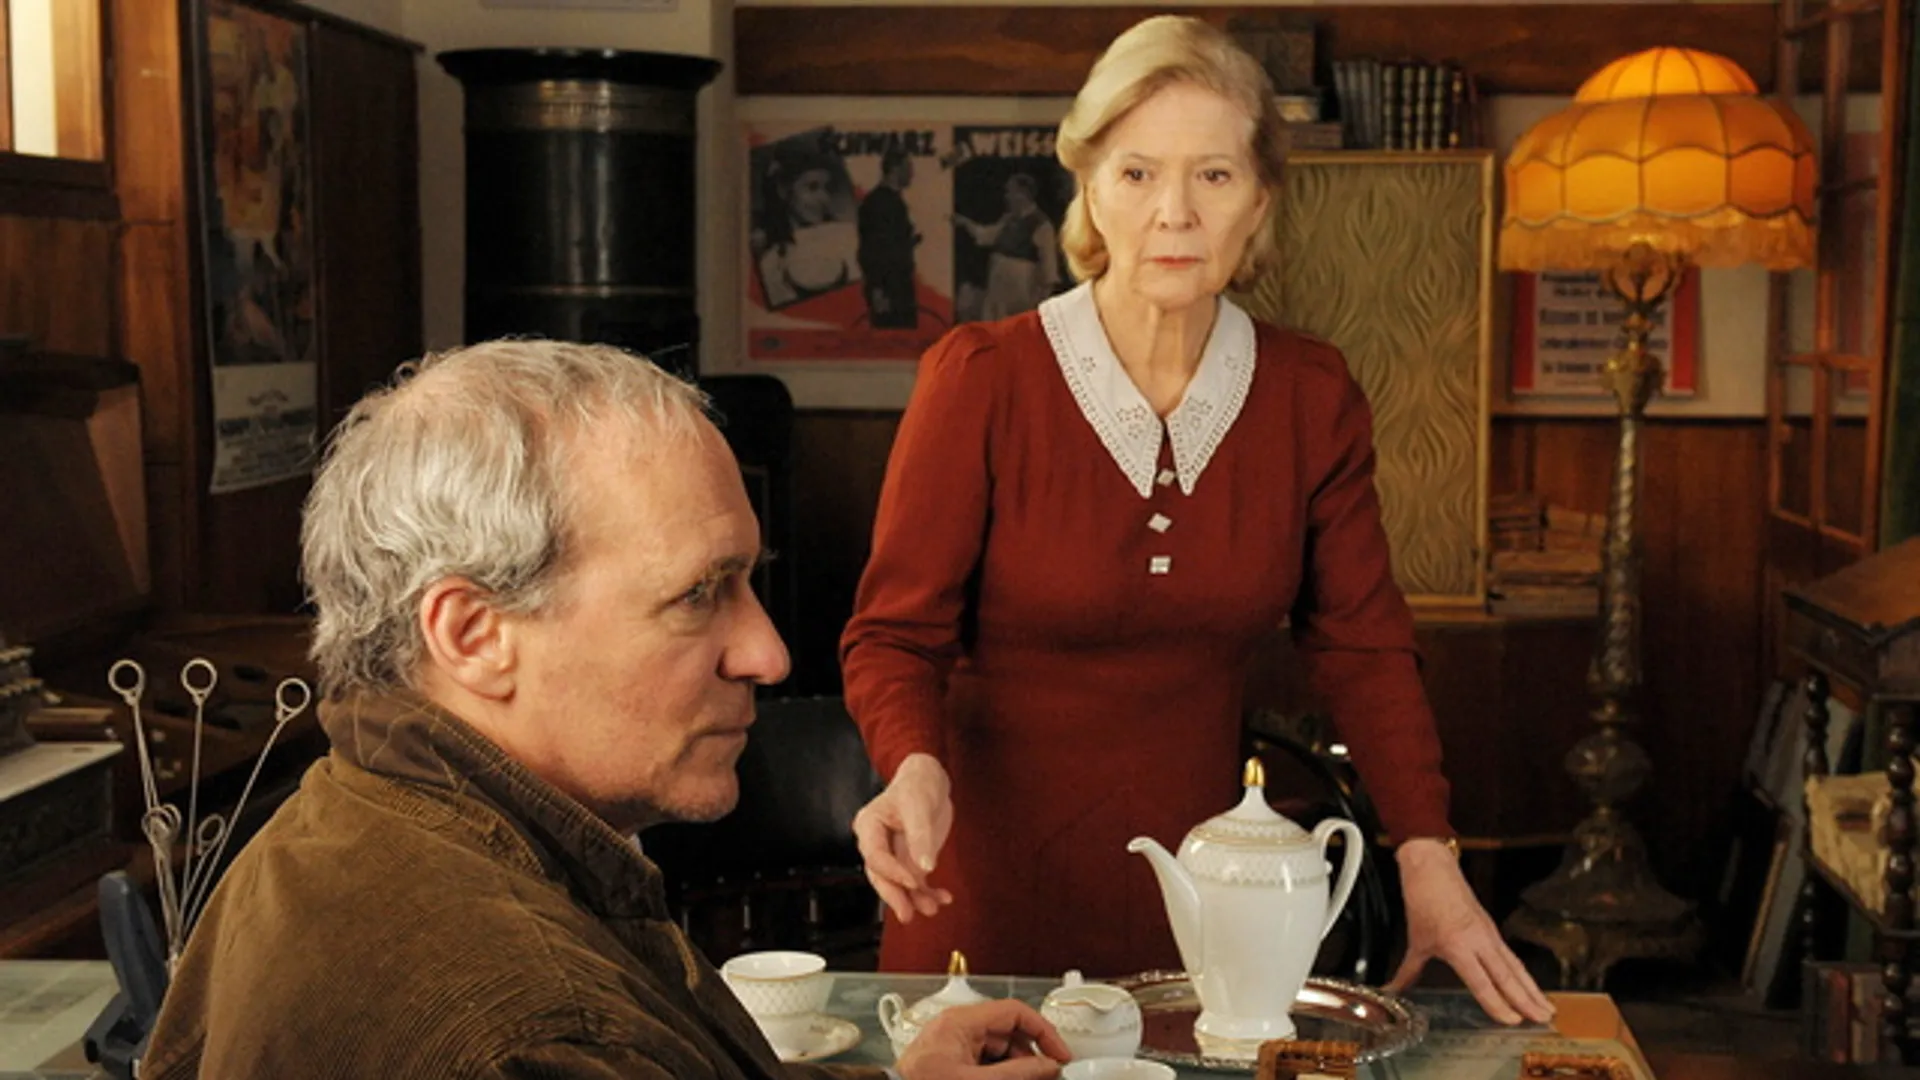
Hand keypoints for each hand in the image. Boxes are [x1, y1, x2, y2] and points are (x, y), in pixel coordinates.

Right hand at [852, 753, 954, 921]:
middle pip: (880, 875)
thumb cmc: (918, 785)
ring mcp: (892, 853)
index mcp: (869, 825)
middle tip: (908, 915)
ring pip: (897, 883)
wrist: (929, 780)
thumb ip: (920, 836)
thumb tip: (924, 868)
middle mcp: (876, 842)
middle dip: (896, 896)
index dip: (892, 872)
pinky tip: (943, 897)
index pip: (875, 856)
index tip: (914, 881)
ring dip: (914, 898)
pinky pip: (915, 882)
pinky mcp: (908, 860)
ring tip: (932, 908)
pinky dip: (928, 892)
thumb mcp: (919, 805)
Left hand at [895, 999, 1070, 1079]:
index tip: (1059, 1055)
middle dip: (1030, 1056)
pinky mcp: (951, 1061)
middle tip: (1046, 1075)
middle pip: (1009, 1032)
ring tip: (1027, 1079)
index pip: (1014, 1012)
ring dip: (1016, 1067)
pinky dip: (1000, 1072)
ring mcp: (954, 1045)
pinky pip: (985, 1062)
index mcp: (961, 1022)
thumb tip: (1047, 1066)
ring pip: (999, 1050)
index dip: (1043, 1031)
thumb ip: (1017, 1073)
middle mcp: (957, 1028)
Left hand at [1387, 839, 1555, 1024]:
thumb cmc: (1424, 901)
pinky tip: (1533, 988)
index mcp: (1457, 945)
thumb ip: (1409, 970)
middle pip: (1507, 976)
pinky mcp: (1493, 930)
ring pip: (1515, 967)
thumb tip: (1394, 989)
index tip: (1511, 1020)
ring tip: (1548, 1009)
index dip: (1497, 1003)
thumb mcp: (1415, 940)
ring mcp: (1489, 935)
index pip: (1481, 982)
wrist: (1434, 869)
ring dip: (1533, 989)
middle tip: (1544, 1020)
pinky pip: (1511, 957)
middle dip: (1527, 1000)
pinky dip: (1524, 975)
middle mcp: (1479, 941)